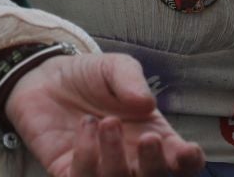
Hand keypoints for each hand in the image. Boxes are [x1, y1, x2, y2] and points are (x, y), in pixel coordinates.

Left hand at [10, 53, 204, 176]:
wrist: (44, 79)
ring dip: (116, 159)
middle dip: (154, 167)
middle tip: (147, 139)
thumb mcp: (115, 67)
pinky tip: (85, 128)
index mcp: (154, 137)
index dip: (189, 163)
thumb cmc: (90, 76)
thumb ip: (131, 79)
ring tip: (106, 122)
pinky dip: (87, 158)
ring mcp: (103, 170)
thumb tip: (147, 102)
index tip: (186, 151)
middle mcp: (132, 160)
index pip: (183, 163)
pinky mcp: (70, 173)